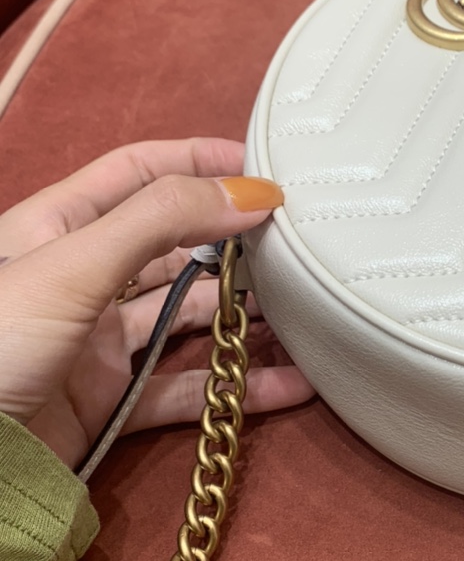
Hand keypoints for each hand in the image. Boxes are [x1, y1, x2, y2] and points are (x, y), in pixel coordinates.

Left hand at [0, 138, 313, 466]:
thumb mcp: (69, 267)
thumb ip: (159, 220)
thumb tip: (253, 190)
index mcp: (57, 227)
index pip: (138, 172)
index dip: (199, 161)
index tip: (265, 166)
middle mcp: (83, 277)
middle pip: (176, 246)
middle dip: (236, 244)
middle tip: (299, 245)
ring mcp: (98, 340)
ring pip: (190, 317)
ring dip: (246, 317)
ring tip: (308, 313)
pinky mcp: (112, 400)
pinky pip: (188, 386)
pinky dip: (238, 387)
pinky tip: (293, 383)